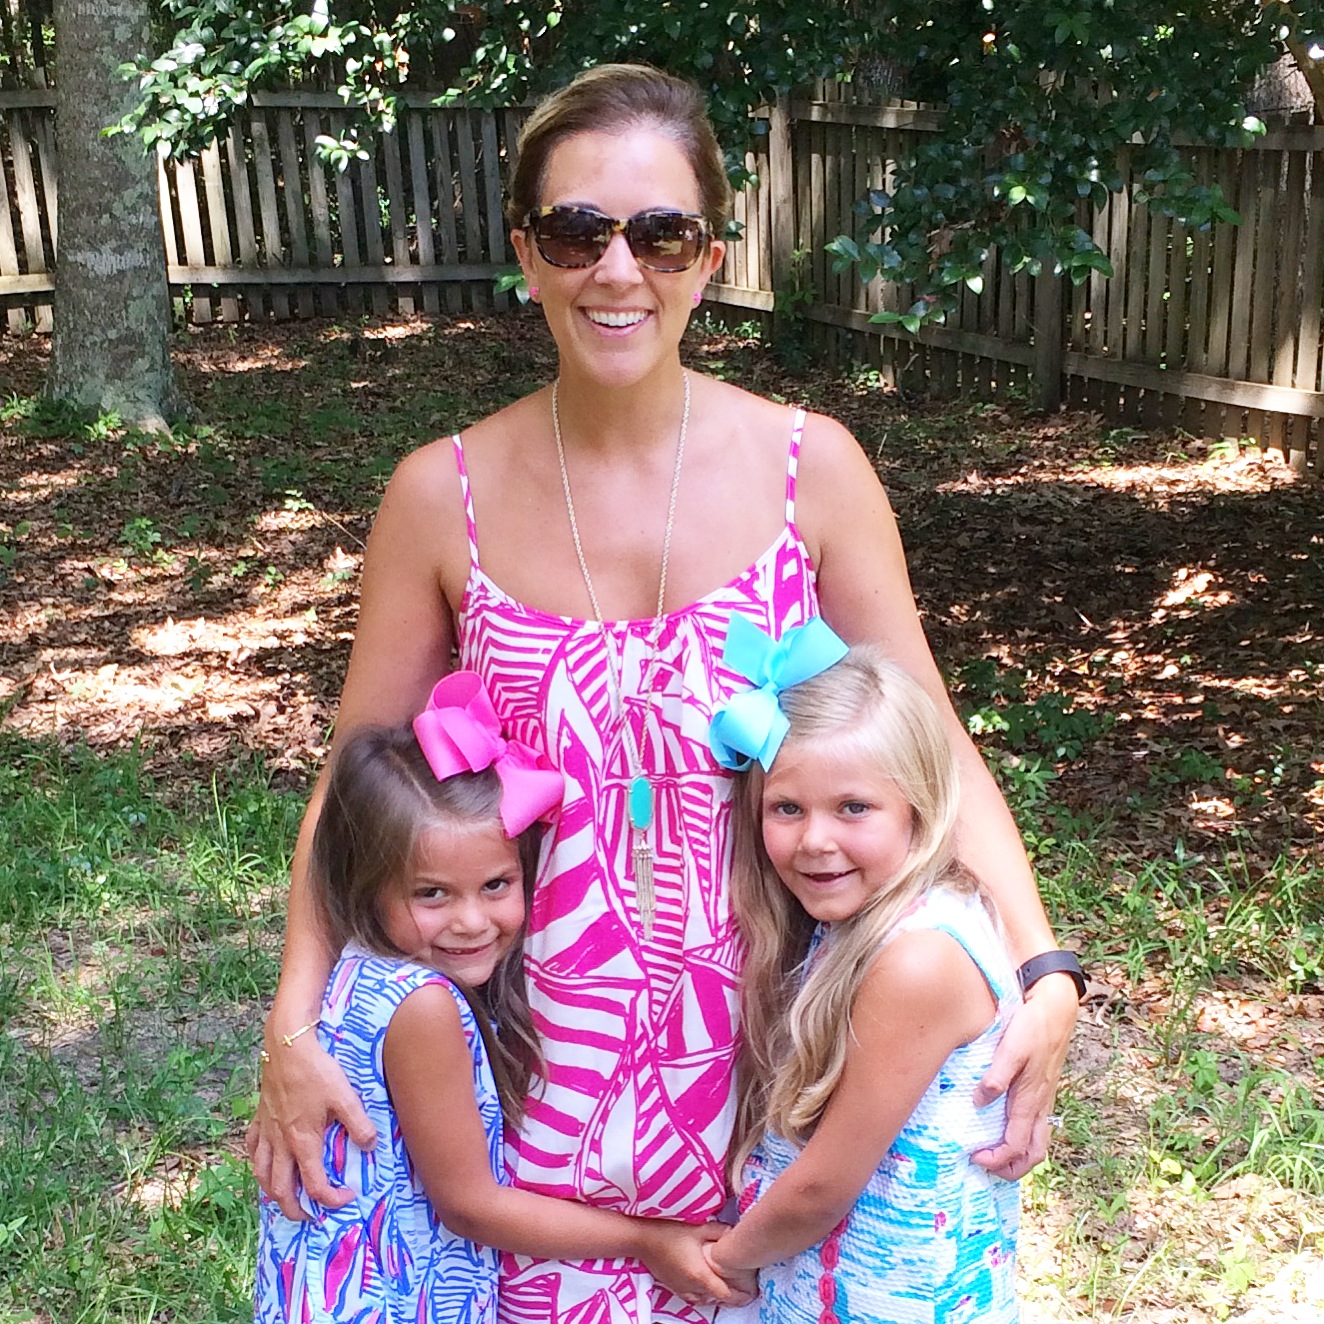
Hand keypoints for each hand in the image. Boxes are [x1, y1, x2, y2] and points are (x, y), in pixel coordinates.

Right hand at [247, 1026, 376, 1218]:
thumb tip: (370, 1147)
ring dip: (271, 1191)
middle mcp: (281, 1142)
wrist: (287, 1045)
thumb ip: (359, 1123)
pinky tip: (265, 1161)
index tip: (347, 1196)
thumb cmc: (316, 1070)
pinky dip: (257, 1161)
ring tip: (284, 1197)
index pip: (314, 1184)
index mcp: (302, 1141)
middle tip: (308, 1215)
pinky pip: (252, 1147)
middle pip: (280, 1189)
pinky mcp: (259, 1116)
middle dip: (293, 1209)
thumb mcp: (345, 1096)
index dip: (331, 1198)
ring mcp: (267, 1130)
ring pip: (261, 1173)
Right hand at [636, 1220, 752, 1307]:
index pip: (726, 1294)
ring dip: (719, 1296)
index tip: (753, 1291)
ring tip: (731, 1288)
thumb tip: (736, 1234)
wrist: (642, 1238)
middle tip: (746, 1288)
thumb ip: (719, 1232)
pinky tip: (709, 1286)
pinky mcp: (674, 1288)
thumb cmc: (670, 1231)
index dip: (742, 1295)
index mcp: (700, 1275)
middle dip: (734, 1296)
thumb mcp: (698, 1227)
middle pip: (718, 1299)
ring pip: (706, 1300)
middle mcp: (692, 1288)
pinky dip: (706, 1295)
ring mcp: (682, 1289)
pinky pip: (695, 1298)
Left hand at [971, 971, 1077, 1178]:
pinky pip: (1037, 1126)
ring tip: (993, 1153)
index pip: (1016, 1145)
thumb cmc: (1033, 1026)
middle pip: (1034, 1154)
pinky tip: (1004, 1127)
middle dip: (1012, 1168)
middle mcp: (1040, 1105)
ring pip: (1038, 1142)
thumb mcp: (1012, 1048)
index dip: (996, 1159)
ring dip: (1019, 1156)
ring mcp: (1044, 1099)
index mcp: (1030, 1099)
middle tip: (985, 1164)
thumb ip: (997, 1076)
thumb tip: (980, 1102)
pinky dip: (1023, 1138)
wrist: (1056, 1008)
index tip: (974, 1156)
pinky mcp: (1043, 1090)